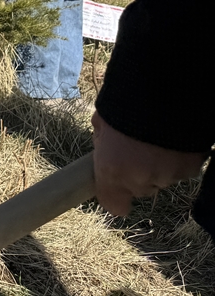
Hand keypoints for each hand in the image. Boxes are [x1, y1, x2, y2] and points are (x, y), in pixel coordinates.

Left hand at [91, 112, 206, 215]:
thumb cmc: (125, 101)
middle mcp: (142, 179)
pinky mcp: (193, 166)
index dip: (114, 195)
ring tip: (158, 136)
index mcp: (113, 170)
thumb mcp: (102, 121)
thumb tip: (105, 147)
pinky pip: (183, 168)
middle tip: (137, 146)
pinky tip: (175, 136)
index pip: (114, 205)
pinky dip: (180, 156)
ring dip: (161, 163)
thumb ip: (103, 142)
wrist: (164, 90)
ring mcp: (170, 175)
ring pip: (163, 177)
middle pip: (140, 188)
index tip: (114, 182)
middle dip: (138, 172)